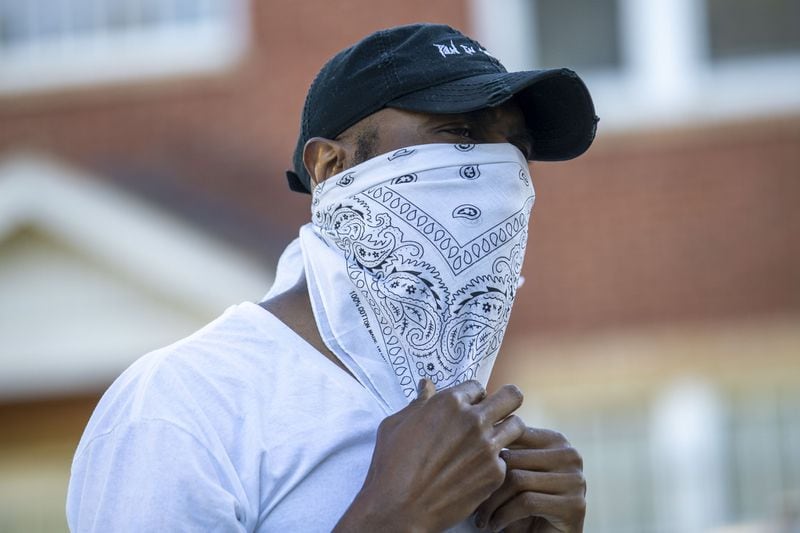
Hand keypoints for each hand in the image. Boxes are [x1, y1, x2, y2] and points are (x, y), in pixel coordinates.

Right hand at [335, 379, 525, 532]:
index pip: (477, 387)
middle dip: (504, 402)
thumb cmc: (392, 466)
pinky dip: (495, 463)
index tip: (467, 408)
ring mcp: (487, 447)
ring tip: (491, 441)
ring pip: (517, 426)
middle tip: (495, 413)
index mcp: (449, 403)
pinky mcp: (495, 473)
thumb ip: (418, 403)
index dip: (472, 398)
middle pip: (511, 397)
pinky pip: (506, 459)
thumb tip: (426, 386)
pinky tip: (477, 471)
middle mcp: (474, 421)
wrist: (399, 509)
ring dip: (505, 430)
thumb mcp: (396, 425)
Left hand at [474, 427, 585, 532]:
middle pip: (513, 458)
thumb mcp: (516, 472)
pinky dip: (504, 515)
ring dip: (492, 503)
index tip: (470, 470)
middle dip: (487, 482)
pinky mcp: (574, 505)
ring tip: (481, 517)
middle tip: (473, 502)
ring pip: (517, 480)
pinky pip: (527, 502)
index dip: (488, 452)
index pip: (514, 434)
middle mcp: (570, 456)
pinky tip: (495, 525)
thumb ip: (507, 448)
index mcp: (556, 440)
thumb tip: (475, 429)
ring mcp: (575, 480)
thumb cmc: (525, 504)